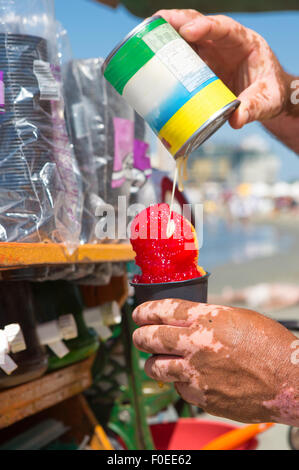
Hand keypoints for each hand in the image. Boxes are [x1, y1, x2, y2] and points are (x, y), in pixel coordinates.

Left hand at [133, 299, 298, 424]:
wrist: (290, 380)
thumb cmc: (269, 345)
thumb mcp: (237, 317)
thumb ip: (207, 318)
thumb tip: (184, 321)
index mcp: (206, 319)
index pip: (162, 310)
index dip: (145, 310)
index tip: (138, 313)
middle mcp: (196, 345)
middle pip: (150, 338)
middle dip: (139, 336)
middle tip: (139, 335)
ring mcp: (197, 374)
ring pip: (155, 368)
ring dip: (153, 363)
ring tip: (157, 361)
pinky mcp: (201, 398)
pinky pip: (179, 388)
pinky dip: (180, 382)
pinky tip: (191, 378)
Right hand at [155, 9, 292, 128]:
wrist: (267, 97)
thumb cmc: (270, 93)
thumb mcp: (266, 101)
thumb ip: (253, 108)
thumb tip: (235, 120)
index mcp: (244, 43)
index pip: (224, 27)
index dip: (205, 26)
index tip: (188, 32)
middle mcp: (224, 43)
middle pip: (199, 25)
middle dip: (178, 21)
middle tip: (156, 23)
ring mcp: (211, 53)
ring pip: (187, 37)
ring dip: (167, 34)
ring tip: (146, 36)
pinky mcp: (201, 66)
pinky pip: (182, 56)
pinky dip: (167, 54)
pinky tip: (151, 57)